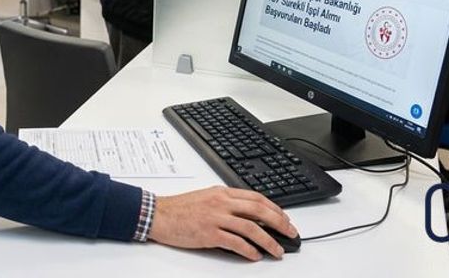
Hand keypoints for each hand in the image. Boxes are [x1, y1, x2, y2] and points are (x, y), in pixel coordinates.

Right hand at [148, 186, 297, 260]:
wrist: (158, 214)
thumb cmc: (179, 208)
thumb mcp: (206, 197)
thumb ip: (226, 203)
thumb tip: (248, 215)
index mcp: (222, 192)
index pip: (256, 198)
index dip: (275, 208)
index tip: (285, 218)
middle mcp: (221, 203)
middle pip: (259, 210)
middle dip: (279, 223)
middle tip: (291, 233)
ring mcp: (216, 217)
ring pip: (251, 228)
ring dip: (269, 241)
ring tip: (277, 250)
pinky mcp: (209, 233)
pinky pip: (236, 242)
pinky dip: (249, 250)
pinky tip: (255, 255)